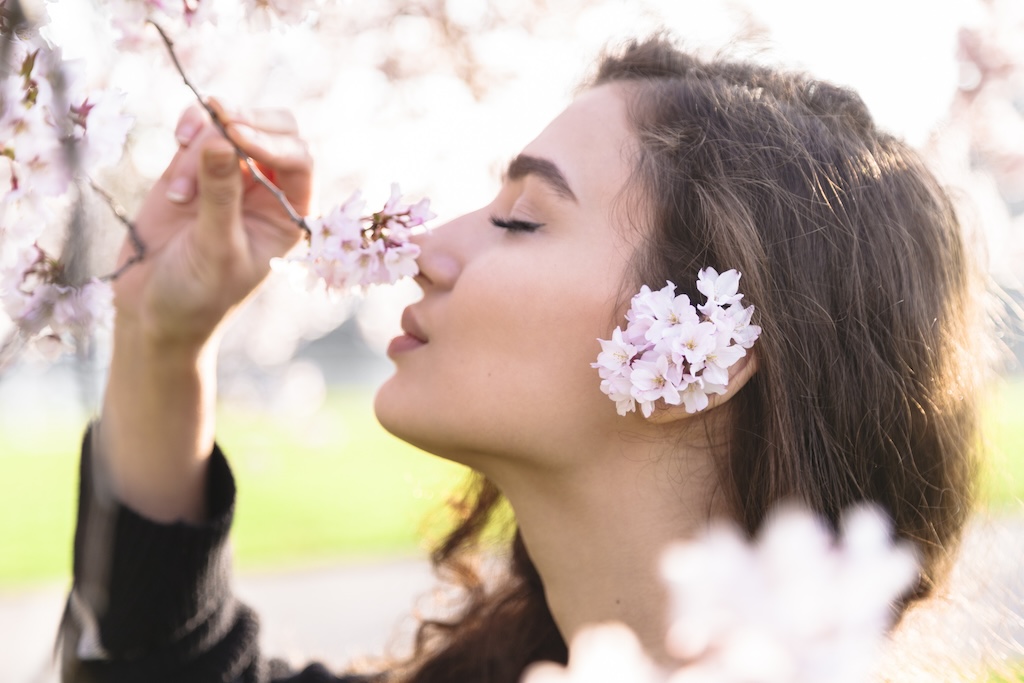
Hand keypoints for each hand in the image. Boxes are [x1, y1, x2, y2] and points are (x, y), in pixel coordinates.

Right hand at [112, 100, 313, 348]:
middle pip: (272, 129)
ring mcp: (229, 175)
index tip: (235, 135)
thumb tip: (221, 140)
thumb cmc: (197, 296)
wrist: (153, 312)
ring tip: (176, 194)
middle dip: (242, 121)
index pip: (298, 159)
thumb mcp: (214, 249)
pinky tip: (175, 155)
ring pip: (227, 126)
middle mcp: (266, 190)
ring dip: (201, 143)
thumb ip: (220, 195)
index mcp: (288, 213)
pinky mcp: (191, 168)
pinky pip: (198, 129)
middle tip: (214, 117)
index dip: (272, 140)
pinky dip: (186, 131)